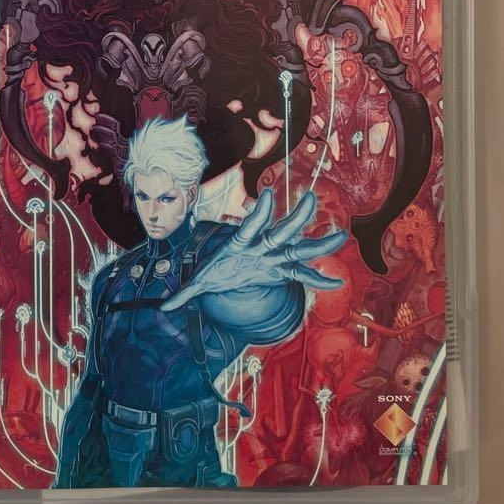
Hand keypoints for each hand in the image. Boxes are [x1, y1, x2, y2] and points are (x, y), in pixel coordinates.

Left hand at [159, 189, 346, 311]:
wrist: (227, 274)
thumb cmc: (214, 272)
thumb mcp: (199, 283)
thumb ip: (183, 295)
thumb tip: (162, 309)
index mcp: (242, 243)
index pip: (251, 224)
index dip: (259, 211)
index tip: (267, 194)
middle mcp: (261, 247)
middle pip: (281, 230)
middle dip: (296, 216)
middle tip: (311, 198)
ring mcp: (275, 257)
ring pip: (299, 247)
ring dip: (319, 242)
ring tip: (341, 234)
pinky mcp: (282, 270)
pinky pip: (302, 274)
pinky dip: (318, 279)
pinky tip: (335, 282)